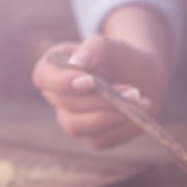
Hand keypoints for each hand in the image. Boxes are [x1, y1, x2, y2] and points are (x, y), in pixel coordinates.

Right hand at [32, 34, 166, 148]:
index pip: (44, 77)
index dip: (63, 82)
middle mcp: (56, 96)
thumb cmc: (121, 59)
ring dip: (111, 116)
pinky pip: (100, 139)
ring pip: (78, 126)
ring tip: (138, 101)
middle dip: (101, 99)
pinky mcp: (91, 137)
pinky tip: (138, 112)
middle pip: (66, 103)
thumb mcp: (112, 47)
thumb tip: (77, 64)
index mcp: (53, 68)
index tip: (90, 81)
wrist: (143, 78)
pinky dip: (122, 126)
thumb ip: (94, 49)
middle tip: (133, 91)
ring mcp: (70, 119)